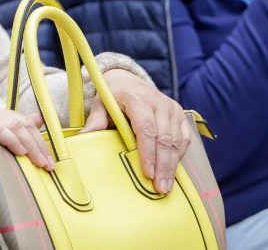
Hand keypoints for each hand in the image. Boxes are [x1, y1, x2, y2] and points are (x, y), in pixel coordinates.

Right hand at [0, 106, 54, 186]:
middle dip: (38, 144)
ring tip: (38, 162)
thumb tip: (39, 120)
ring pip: (14, 125)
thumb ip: (14, 132)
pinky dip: (13, 140)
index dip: (39, 139)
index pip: (23, 121)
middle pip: (22, 122)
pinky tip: (20, 153)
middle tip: (48, 164)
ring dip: (30, 145)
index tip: (49, 159)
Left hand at [100, 69, 189, 193]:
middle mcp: (158, 102)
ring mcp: (171, 108)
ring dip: (172, 165)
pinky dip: (180, 155)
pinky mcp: (180, 114)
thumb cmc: (112, 95)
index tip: (147, 173)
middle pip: (164, 138)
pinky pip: (184, 138)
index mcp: (137, 98)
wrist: (128, 80)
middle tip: (160, 188)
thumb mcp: (100, 103)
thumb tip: (83, 137)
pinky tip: (173, 170)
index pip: (146, 127)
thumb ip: (95, 120)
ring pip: (176, 140)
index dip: (147, 152)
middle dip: (163, 165)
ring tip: (166, 186)